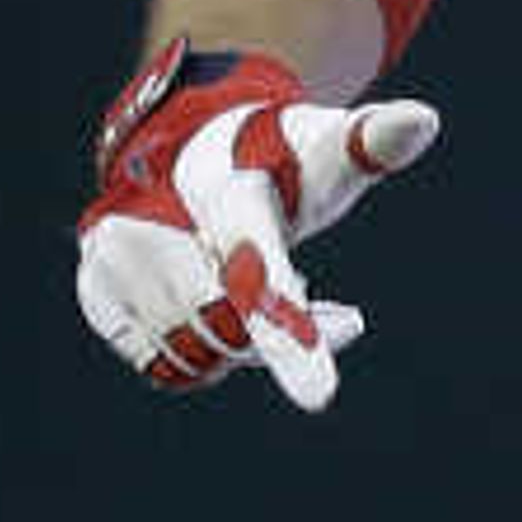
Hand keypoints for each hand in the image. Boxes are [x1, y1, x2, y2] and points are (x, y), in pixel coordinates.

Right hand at [73, 39, 438, 409]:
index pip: (262, 279)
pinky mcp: (97, 297)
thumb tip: (425, 120)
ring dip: (242, 343)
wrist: (185, 148)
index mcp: (226, 199)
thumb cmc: (269, 154)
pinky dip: (204, 353)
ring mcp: (113, 263)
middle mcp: (155, 227)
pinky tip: (219, 309)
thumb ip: (374, 137)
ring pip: (200, 359)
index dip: (291, 338)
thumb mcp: (324, 145)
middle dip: (286, 333)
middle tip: (334, 311)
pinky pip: (166, 366)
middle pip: (235, 339)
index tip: (319, 400)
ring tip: (262, 293)